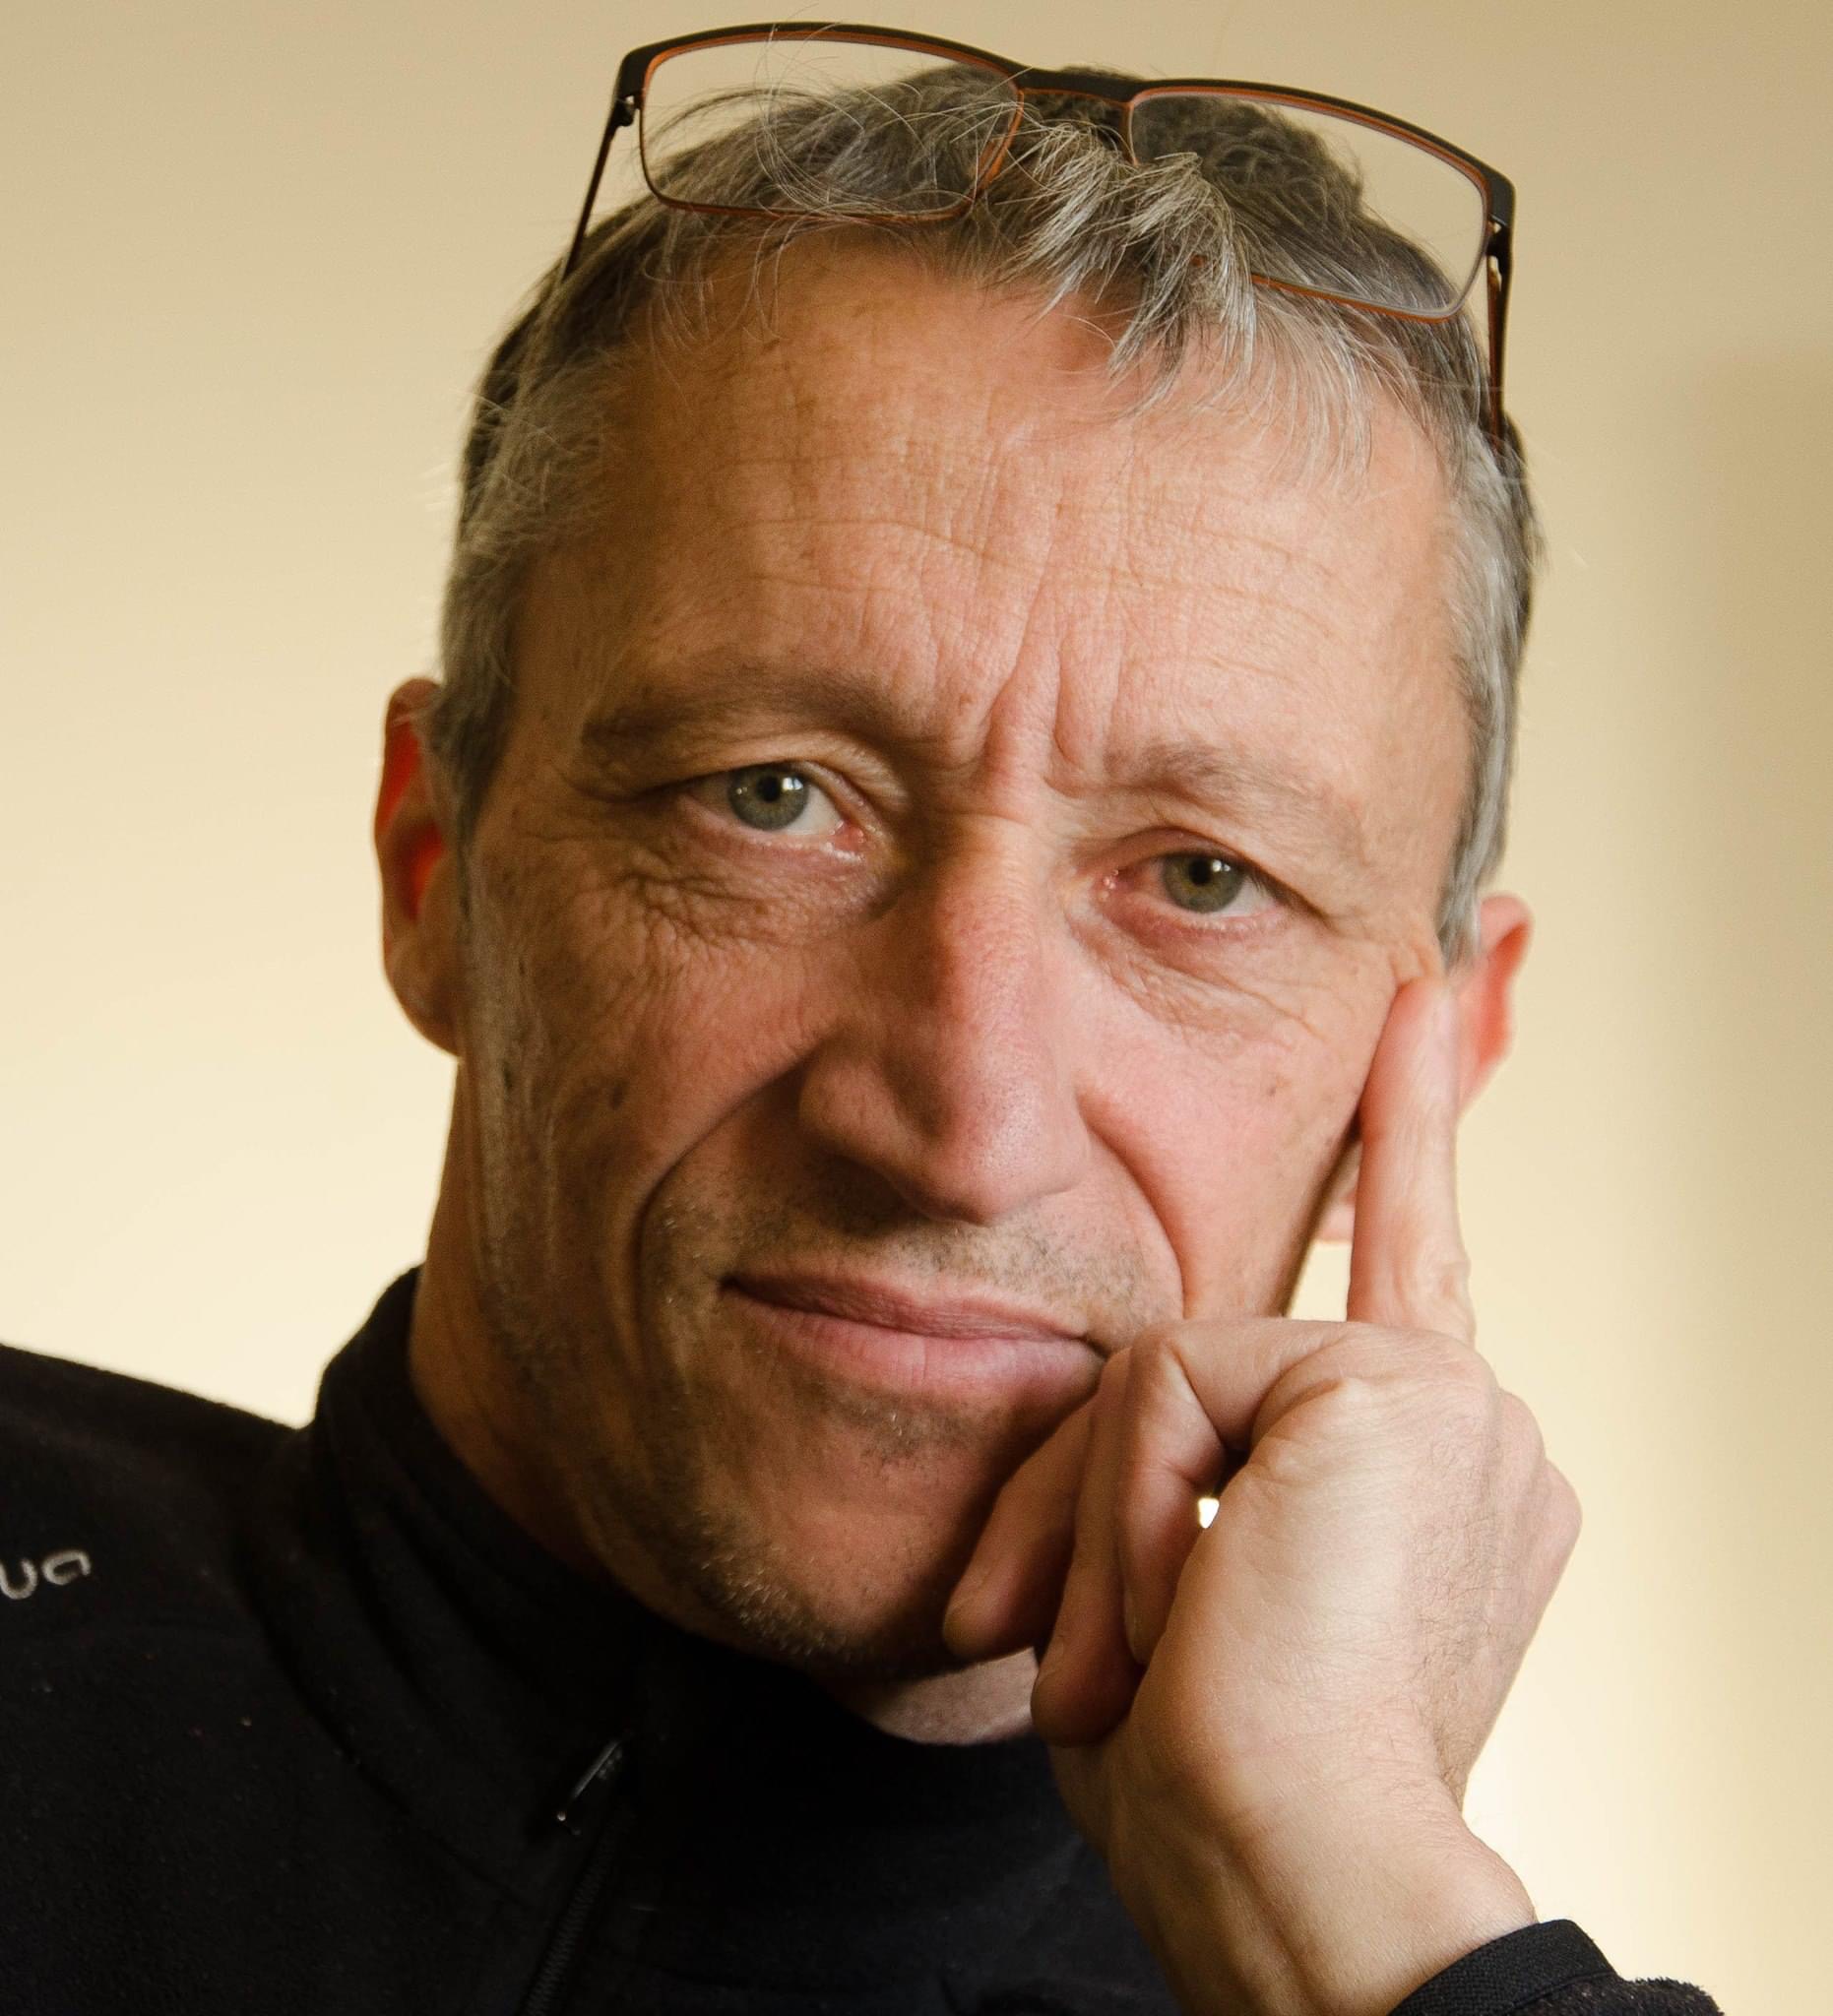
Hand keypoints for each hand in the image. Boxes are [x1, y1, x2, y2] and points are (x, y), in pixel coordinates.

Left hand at [942, 979, 1582, 2015]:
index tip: (1424, 992)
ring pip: (1164, 1369)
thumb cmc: (1225, 1794)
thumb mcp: (1172, 1603)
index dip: (1411, 1127)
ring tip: (1141, 1674)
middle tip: (1094, 1677)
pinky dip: (1128, 1513)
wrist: (1300, 1889)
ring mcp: (1446, 1394)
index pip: (1412, 1267)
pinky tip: (1189, 1615)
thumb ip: (1173, 1475)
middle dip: (1097, 1506)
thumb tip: (1122, 1388)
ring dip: (1102, 1537)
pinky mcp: (1393, 1381)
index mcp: (1435, 1476)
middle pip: (1198, 1359)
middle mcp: (1467, 1419)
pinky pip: (1166, 1384)